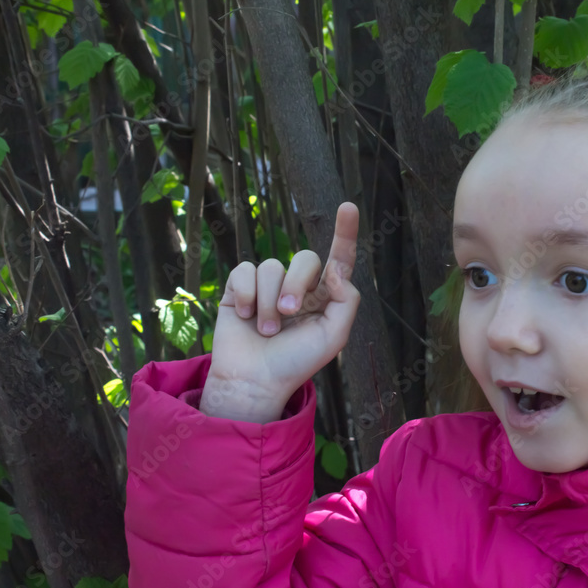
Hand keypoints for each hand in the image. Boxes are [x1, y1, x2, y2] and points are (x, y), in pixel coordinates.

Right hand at [201, 202, 360, 421]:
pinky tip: (244, 315)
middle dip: (296, 285)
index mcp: (324, 296)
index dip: (345, 232)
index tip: (348, 207)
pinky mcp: (239, 288)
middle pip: (305, 258)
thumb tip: (337, 270)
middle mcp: (297, 286)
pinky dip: (245, 294)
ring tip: (267, 329)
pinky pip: (244, 270)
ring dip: (269, 301)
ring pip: (271, 266)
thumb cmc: (296, 362)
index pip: (339, 258)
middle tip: (289, 313)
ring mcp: (267, 286)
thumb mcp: (334, 337)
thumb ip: (346, 300)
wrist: (255, 381)